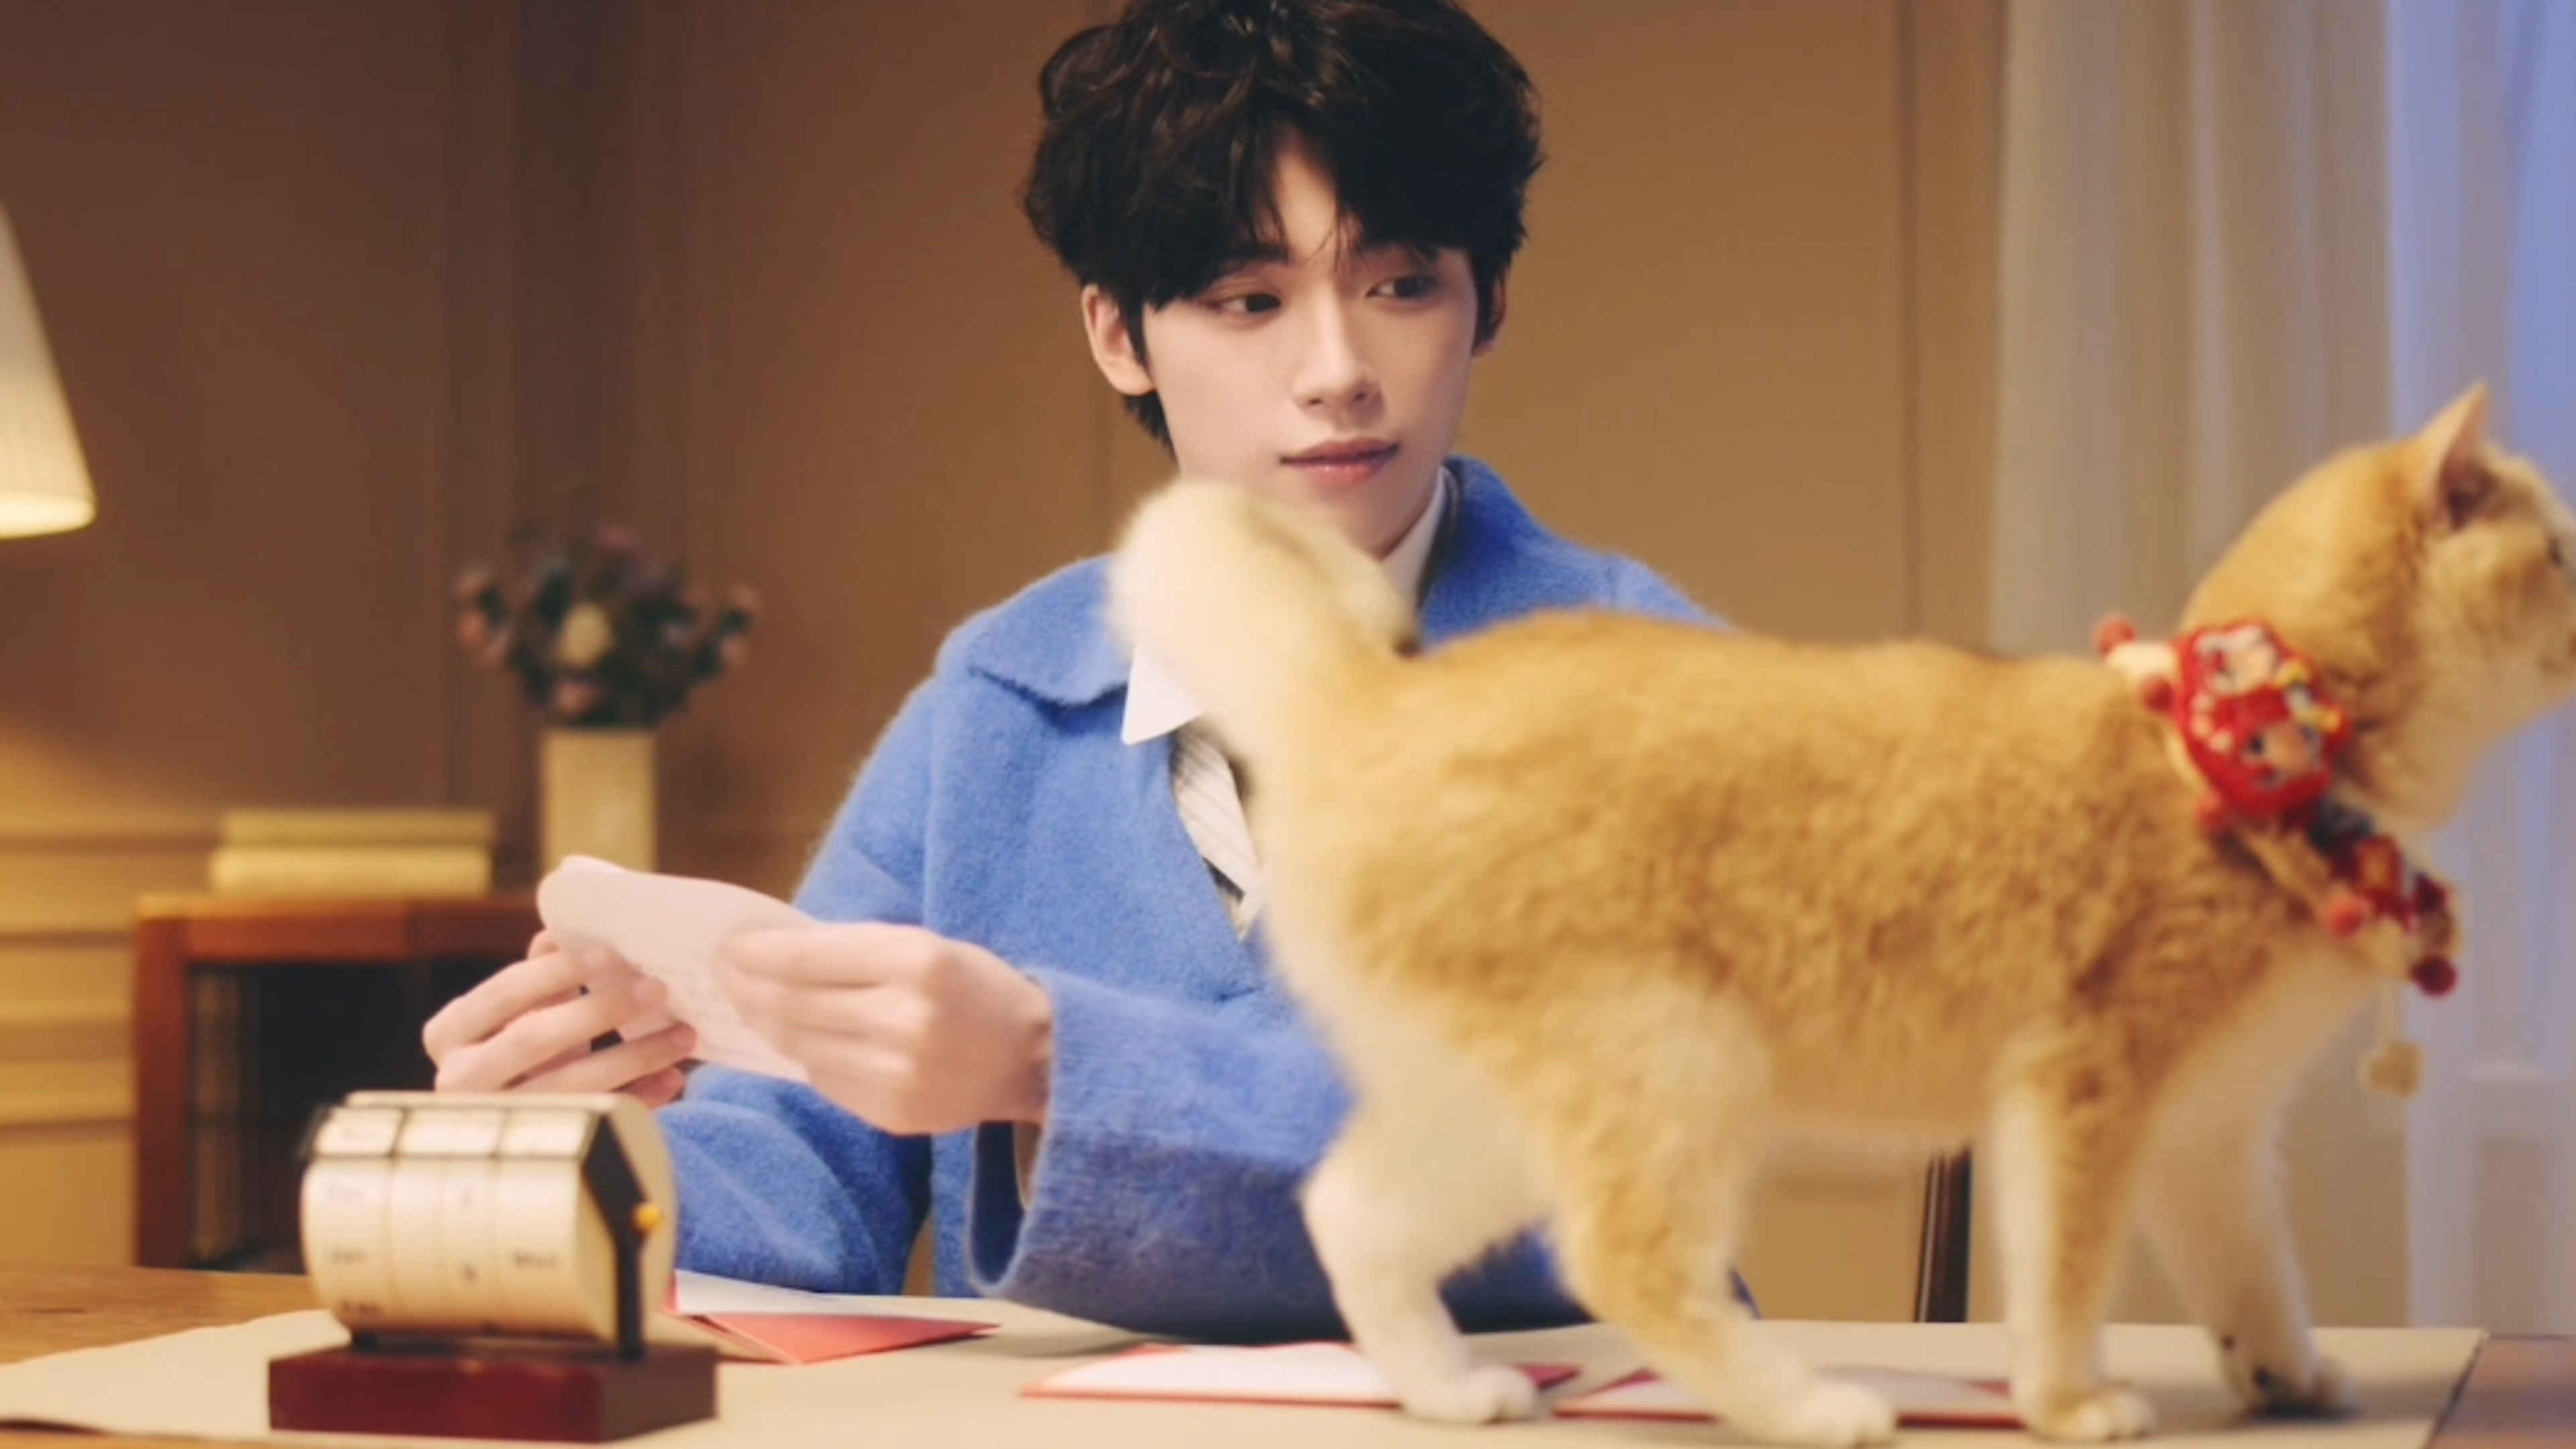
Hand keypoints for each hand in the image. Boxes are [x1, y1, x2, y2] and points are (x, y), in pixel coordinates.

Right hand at [423, 930, 697, 1106]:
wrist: (514, 1112)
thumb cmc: (523, 1043)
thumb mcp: (524, 1006)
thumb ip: (543, 970)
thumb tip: (566, 930)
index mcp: (450, 1031)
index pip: (506, 992)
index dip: (558, 971)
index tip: (610, 954)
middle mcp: (458, 1080)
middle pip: (534, 1039)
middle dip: (600, 1010)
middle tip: (657, 989)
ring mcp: (498, 1119)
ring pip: (571, 1086)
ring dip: (635, 1056)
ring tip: (683, 1035)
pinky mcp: (537, 1151)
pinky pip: (595, 1121)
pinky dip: (640, 1098)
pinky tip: (672, 1078)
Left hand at [720, 923, 1052, 1135]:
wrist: (1032, 1057)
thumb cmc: (972, 987)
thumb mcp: (924, 945)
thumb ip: (852, 949)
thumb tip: (766, 950)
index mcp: (914, 961)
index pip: (803, 958)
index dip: (753, 953)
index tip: (727, 946)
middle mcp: (902, 1019)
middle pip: (790, 1004)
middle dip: (745, 987)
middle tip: (723, 974)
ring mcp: (895, 1073)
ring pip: (798, 1046)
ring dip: (766, 1022)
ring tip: (752, 1004)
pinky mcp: (891, 1112)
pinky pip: (824, 1079)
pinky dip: (807, 1056)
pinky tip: (806, 1038)